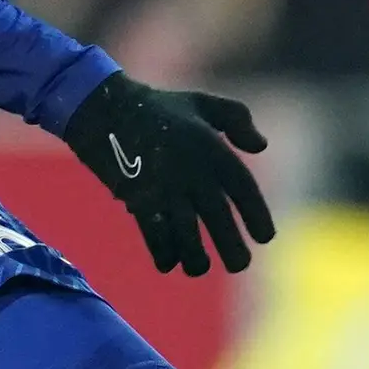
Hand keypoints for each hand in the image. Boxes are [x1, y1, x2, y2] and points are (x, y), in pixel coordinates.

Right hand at [62, 74, 275, 275]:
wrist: (103, 108)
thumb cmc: (158, 107)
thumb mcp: (202, 102)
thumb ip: (237, 118)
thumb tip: (261, 146)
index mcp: (212, 148)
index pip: (244, 189)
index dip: (258, 216)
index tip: (265, 238)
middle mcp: (192, 171)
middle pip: (219, 220)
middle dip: (233, 250)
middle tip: (240, 265)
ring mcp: (164, 188)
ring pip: (187, 236)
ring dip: (196, 259)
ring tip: (199, 266)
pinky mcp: (138, 200)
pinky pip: (155, 237)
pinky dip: (164, 254)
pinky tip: (169, 262)